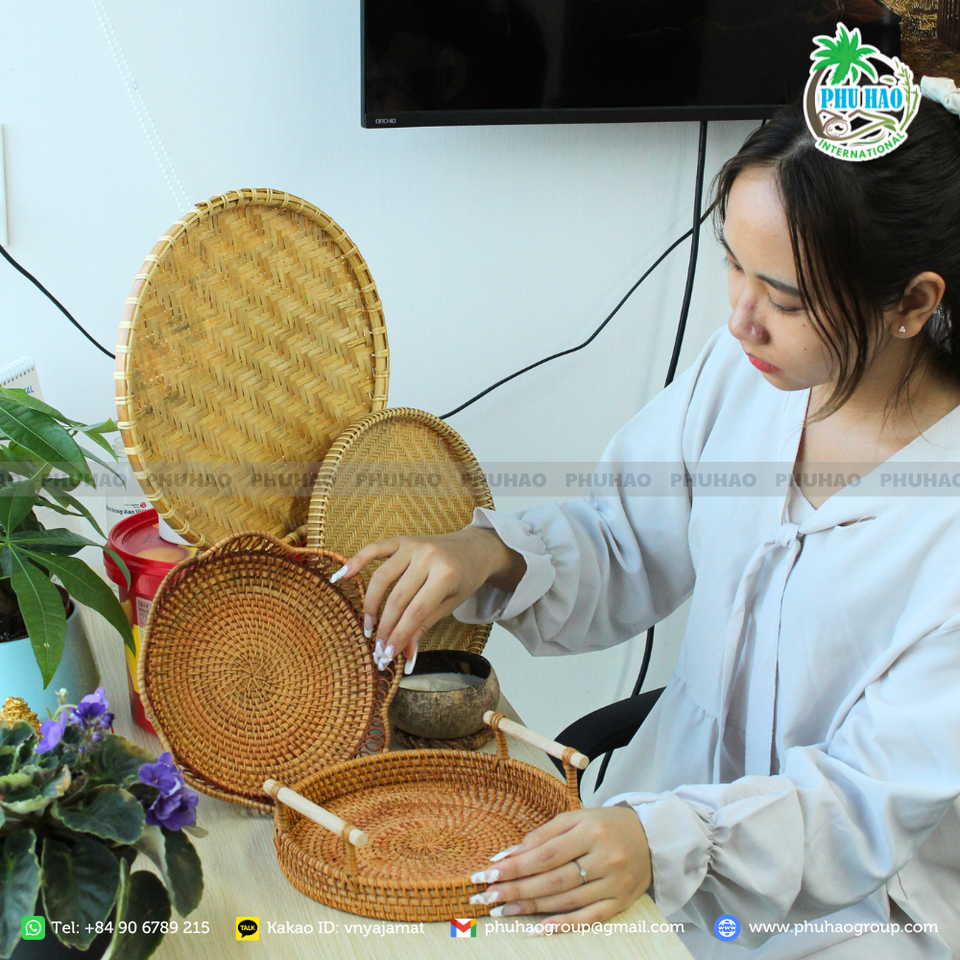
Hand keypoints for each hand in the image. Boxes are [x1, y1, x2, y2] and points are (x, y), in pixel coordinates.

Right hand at [329, 527, 525, 670]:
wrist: (474, 548)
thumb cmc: (464, 579)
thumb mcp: (450, 604)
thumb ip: (424, 625)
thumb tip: (404, 655)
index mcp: (445, 574)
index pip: (416, 611)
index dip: (400, 635)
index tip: (388, 655)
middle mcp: (427, 557)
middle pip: (398, 598)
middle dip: (386, 627)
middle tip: (377, 648)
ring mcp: (413, 545)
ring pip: (382, 577)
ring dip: (371, 604)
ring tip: (368, 626)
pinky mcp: (402, 539)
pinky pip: (375, 548)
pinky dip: (357, 561)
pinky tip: (342, 576)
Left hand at [467, 807, 651, 932]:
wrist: (652, 838)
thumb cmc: (606, 825)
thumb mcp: (576, 818)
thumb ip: (542, 835)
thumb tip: (507, 855)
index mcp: (591, 831)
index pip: (546, 853)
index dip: (516, 865)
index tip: (489, 873)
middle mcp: (604, 858)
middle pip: (553, 879)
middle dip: (516, 889)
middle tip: (487, 897)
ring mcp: (614, 884)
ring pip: (567, 900)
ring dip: (531, 907)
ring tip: (502, 910)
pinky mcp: (620, 903)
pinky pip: (589, 918)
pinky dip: (564, 925)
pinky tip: (539, 928)